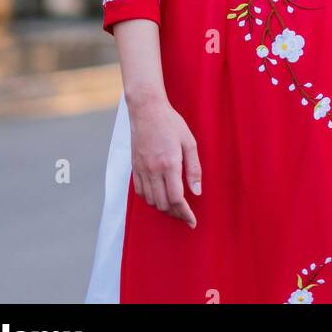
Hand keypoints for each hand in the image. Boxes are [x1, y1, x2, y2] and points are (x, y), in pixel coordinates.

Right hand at [129, 95, 201, 227]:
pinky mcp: (135, 167)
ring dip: (163, 208)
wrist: (147, 110)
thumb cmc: (171, 123)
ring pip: (151, 201)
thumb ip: (194, 169)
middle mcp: (153, 170)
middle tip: (186, 215)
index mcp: (169, 164)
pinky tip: (159, 196)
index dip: (185, 213)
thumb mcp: (189, 142)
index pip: (176, 199)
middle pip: (163, 204)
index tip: (192, 221)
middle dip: (175, 214)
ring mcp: (142, 170)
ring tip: (175, 207)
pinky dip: (150, 199)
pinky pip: (141, 192)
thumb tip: (197, 192)